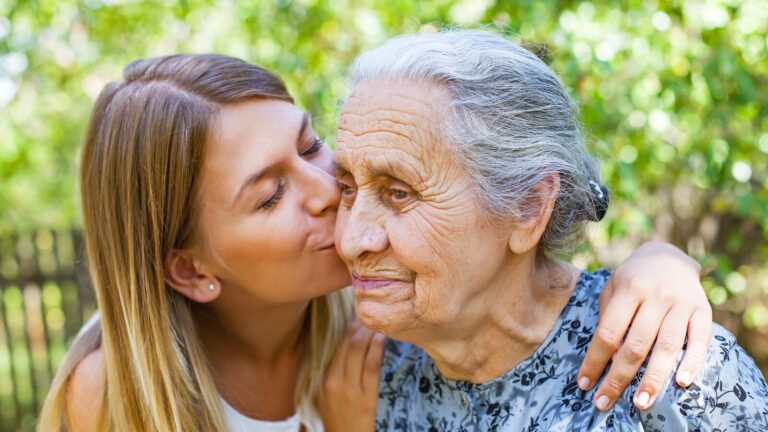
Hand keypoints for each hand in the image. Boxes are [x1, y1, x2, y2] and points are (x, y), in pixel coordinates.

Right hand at [319, 321, 385, 431]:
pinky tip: (383, 337)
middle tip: (373, 313)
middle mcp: (334, 381)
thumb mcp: (328, 396)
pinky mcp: (365, 399)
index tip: (360, 315)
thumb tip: (347, 349)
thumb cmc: (339, 419)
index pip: (337, 345)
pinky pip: (371, 366)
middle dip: (360, 325)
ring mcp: (349, 390)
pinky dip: (377, 348)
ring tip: (380, 321)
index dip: (349, 327)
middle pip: (347, 343)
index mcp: (324, 379)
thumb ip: (335, 374)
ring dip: (369, 332)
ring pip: (358, 350)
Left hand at [577, 242, 711, 411]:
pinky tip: (681, 382)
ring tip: (641, 402)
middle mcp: (655, 296)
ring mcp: (681, 303)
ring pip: (668, 346)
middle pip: (636, 344)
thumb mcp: (612, 289)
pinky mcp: (703, 310)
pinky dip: (692, 362)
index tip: (584, 383)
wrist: (668, 255)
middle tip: (605, 402)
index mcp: (628, 290)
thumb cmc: (632, 279)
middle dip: (619, 377)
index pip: (608, 332)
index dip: (595, 360)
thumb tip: (606, 357)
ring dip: (653, 378)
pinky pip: (700, 340)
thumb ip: (608, 319)